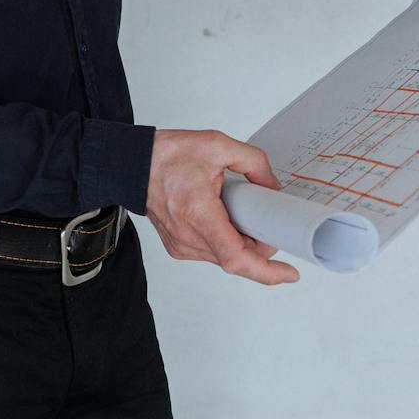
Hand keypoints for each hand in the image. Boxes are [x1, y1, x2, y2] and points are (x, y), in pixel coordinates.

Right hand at [145, 129, 299, 284]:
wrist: (129, 164)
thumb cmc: (164, 156)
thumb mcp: (217, 145)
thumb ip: (253, 162)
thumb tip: (272, 186)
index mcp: (199, 214)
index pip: (237, 258)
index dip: (267, 271)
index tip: (289, 273)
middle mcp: (189, 237)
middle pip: (236, 258)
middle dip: (257, 245)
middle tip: (264, 220)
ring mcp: (182, 245)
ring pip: (224, 257)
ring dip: (240, 242)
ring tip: (237, 213)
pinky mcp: (178, 247)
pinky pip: (211, 252)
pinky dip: (224, 241)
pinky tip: (223, 218)